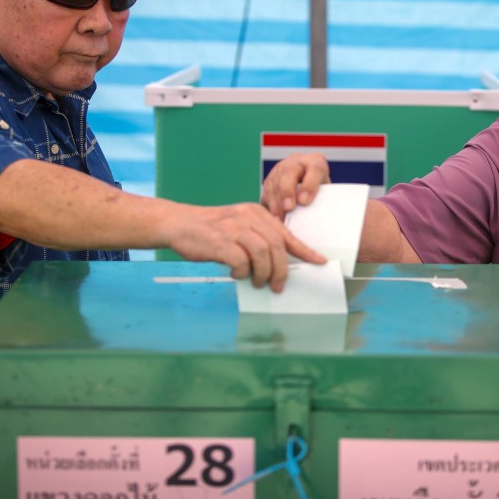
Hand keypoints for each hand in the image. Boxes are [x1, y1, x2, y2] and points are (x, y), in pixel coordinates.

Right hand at [170, 202, 325, 291]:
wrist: (179, 223)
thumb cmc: (210, 230)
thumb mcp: (239, 225)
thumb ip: (257, 237)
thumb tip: (277, 263)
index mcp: (256, 213)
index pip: (285, 233)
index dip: (304, 249)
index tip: (319, 261)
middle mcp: (248, 218)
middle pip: (276, 246)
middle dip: (281, 270)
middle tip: (278, 286)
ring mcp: (234, 229)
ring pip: (262, 254)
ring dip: (263, 273)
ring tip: (257, 282)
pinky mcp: (220, 242)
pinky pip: (241, 262)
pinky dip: (242, 272)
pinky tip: (235, 273)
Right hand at [260, 153, 330, 218]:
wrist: (307, 182)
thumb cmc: (320, 190)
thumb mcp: (326, 192)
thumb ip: (322, 199)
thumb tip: (319, 215)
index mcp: (315, 162)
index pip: (314, 168)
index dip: (309, 185)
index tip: (304, 201)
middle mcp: (296, 162)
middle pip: (289, 171)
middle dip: (287, 191)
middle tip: (289, 207)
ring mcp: (280, 169)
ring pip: (275, 182)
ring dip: (277, 202)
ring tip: (281, 218)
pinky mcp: (269, 181)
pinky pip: (266, 192)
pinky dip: (270, 206)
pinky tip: (274, 218)